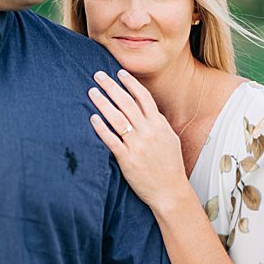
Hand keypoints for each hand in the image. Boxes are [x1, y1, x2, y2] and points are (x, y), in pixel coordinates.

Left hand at [88, 69, 189, 208]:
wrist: (170, 191)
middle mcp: (148, 132)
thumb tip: (148, 110)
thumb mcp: (170, 139)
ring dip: (103, 102)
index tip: (120, 73)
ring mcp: (137, 145)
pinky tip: (93, 118)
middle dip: (111, 87)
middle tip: (99, 75)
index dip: (131, 83)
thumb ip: (159, 124)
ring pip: (117, 118)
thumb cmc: (170, 166)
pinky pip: (111, 140)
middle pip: (127, 103)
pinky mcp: (127, 159)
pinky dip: (101, 128)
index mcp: (159, 125)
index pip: (143, 97)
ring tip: (92, 91)